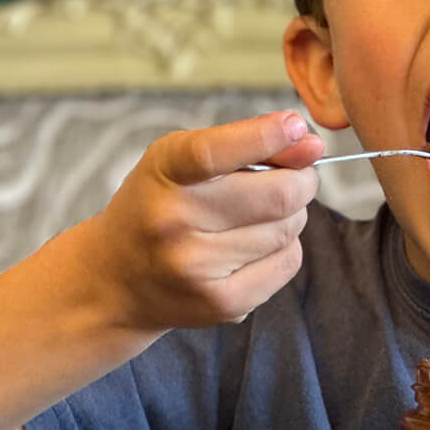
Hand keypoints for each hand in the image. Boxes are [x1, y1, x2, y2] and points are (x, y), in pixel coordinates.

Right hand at [82, 110, 323, 337]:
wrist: (116, 279)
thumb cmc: (160, 204)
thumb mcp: (183, 160)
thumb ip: (247, 143)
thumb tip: (313, 146)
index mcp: (164, 172)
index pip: (216, 151)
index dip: (266, 136)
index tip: (297, 126)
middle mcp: (174, 220)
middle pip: (279, 195)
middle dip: (302, 181)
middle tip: (295, 179)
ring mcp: (197, 266)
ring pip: (288, 229)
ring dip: (290, 216)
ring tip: (258, 216)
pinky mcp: (222, 303)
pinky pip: (288, 262)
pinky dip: (284, 248)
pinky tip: (254, 246)